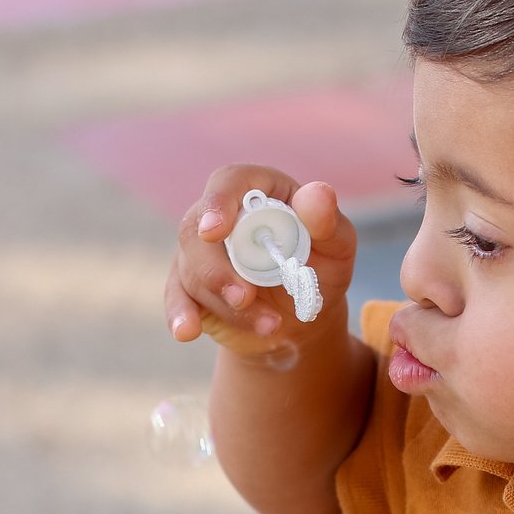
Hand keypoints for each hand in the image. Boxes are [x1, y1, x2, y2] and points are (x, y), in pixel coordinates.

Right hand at [164, 164, 357, 359]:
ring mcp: (199, 252)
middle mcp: (221, 216)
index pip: (229, 182)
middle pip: (195, 229)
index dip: (219, 202)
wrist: (304, 316)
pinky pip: (176, 299)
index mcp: (257, 191)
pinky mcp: (189, 287)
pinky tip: (187, 331)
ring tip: (271, 325)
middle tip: (244, 298)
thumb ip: (327, 221)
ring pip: (193, 271)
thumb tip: (316, 194)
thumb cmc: (322, 268)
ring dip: (228, 305)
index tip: (216, 230)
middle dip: (217, 269)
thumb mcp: (337, 246)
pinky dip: (181, 316)